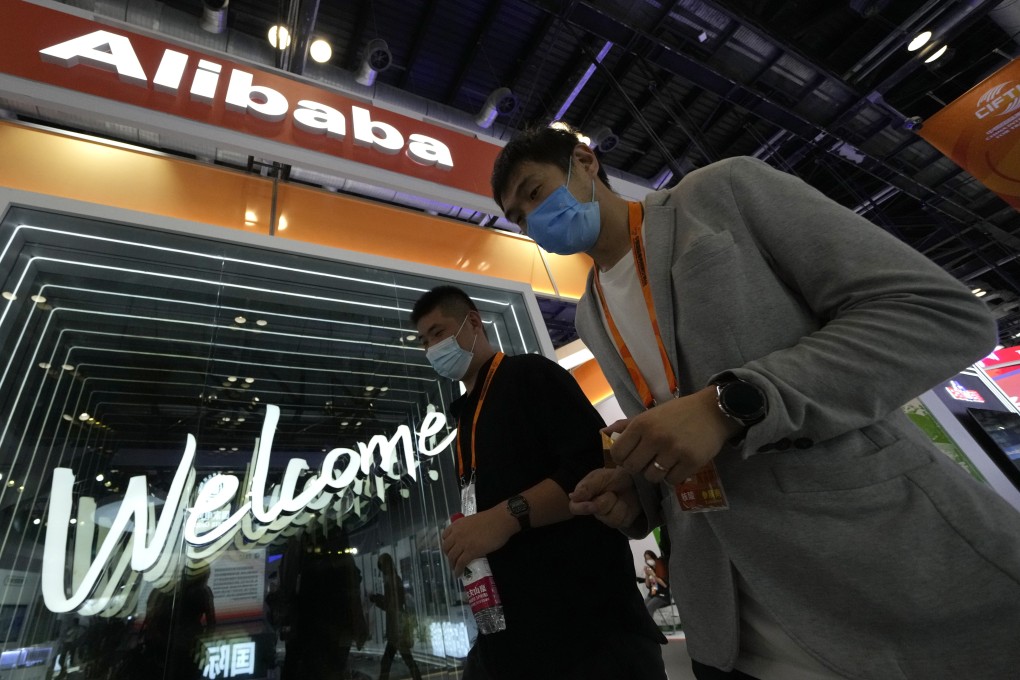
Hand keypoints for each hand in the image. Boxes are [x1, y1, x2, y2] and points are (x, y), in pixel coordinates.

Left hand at [442, 507, 515, 576]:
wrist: (500, 521)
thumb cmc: (491, 519)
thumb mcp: (472, 521)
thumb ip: (467, 529)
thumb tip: (469, 538)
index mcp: (457, 524)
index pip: (445, 536)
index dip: (447, 544)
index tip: (450, 548)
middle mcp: (457, 534)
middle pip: (447, 548)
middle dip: (449, 556)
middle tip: (453, 560)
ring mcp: (463, 543)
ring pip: (452, 557)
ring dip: (452, 564)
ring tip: (455, 569)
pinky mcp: (471, 552)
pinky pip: (460, 563)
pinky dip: (458, 570)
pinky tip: (458, 574)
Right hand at [568, 467, 640, 528]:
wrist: (634, 481)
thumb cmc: (614, 477)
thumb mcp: (600, 476)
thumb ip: (587, 486)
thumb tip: (572, 497)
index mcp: (584, 497)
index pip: (574, 507)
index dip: (581, 508)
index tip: (591, 504)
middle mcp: (593, 509)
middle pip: (596, 511)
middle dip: (605, 500)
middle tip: (611, 491)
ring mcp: (607, 518)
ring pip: (609, 517)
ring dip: (616, 503)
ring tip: (618, 495)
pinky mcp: (620, 522)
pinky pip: (620, 520)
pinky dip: (625, 509)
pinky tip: (625, 503)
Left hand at [605, 387, 739, 484]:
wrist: (712, 411)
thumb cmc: (677, 413)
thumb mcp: (649, 414)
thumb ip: (626, 425)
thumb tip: (603, 433)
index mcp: (642, 424)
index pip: (618, 453)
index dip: (622, 458)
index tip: (631, 456)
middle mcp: (655, 437)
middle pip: (633, 468)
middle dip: (638, 467)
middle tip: (649, 461)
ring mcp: (673, 450)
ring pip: (652, 477)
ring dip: (656, 474)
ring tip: (665, 462)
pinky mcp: (691, 461)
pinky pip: (672, 481)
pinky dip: (674, 476)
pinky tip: (678, 465)